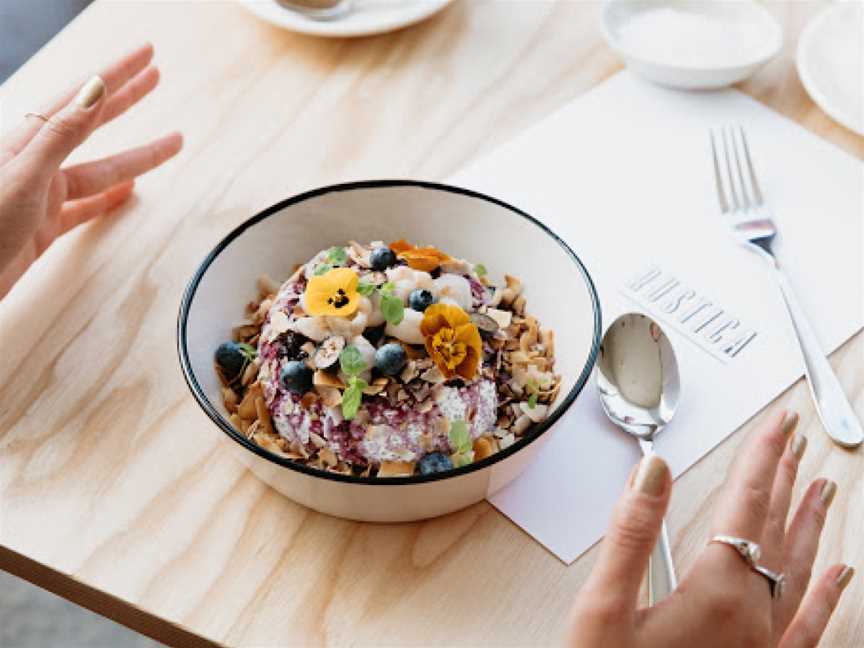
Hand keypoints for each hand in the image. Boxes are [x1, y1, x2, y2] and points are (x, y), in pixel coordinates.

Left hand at [0, 43, 181, 298]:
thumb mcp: (23, 176)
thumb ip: (60, 134)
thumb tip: (92, 90)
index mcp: (28, 144)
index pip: (81, 99)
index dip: (115, 75)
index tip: (145, 57)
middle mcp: (35, 164)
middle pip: (92, 124)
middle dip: (127, 100)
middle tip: (154, 78)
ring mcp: (41, 196)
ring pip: (100, 170)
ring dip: (135, 157)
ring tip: (168, 144)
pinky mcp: (43, 227)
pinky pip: (87, 207)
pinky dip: (109, 200)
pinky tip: (126, 194)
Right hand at [568, 410, 852, 647]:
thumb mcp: (602, 609)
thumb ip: (631, 533)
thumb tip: (655, 471)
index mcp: (718, 594)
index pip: (749, 504)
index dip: (763, 457)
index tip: (779, 423)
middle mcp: (754, 618)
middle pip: (778, 528)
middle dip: (787, 477)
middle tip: (798, 439)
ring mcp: (766, 647)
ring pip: (799, 567)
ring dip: (811, 521)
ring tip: (822, 485)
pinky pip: (811, 625)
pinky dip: (828, 592)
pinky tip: (842, 571)